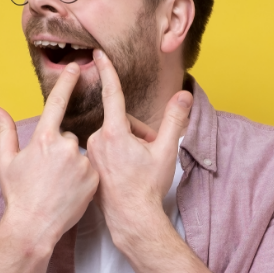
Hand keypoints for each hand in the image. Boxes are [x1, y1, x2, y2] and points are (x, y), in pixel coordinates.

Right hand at [0, 63, 98, 248]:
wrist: (34, 226)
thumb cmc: (17, 194)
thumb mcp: (5, 161)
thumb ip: (4, 131)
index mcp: (43, 139)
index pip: (57, 102)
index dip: (67, 82)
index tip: (76, 67)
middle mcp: (65, 146)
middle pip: (66, 136)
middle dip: (58, 149)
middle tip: (47, 173)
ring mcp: (82, 162)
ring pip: (78, 152)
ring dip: (70, 162)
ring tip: (58, 184)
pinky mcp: (94, 177)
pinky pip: (89, 167)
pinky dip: (82, 175)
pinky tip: (70, 190)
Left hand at [86, 49, 191, 244]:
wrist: (131, 218)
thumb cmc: (147, 187)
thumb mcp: (166, 151)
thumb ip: (174, 120)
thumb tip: (184, 96)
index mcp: (114, 133)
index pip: (112, 94)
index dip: (107, 71)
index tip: (97, 54)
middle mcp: (97, 140)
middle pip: (120, 121)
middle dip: (138, 132)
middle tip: (149, 153)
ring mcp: (91, 154)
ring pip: (113, 136)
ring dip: (128, 144)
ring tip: (137, 166)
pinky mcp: (89, 164)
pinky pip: (105, 149)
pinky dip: (117, 154)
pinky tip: (125, 173)